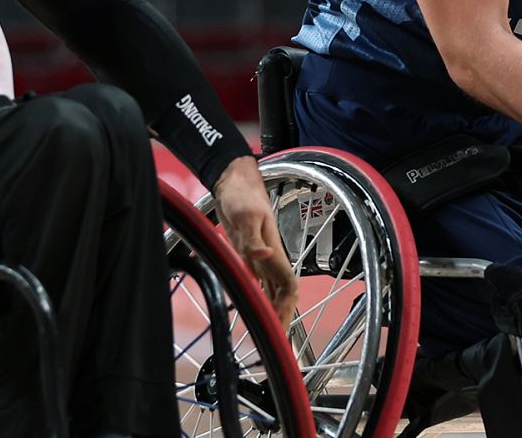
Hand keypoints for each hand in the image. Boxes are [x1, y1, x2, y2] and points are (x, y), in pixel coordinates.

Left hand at [212, 156, 298, 327]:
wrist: (232, 181)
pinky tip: (255, 307)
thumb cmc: (241, 194)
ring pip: (272, 290)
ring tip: (270, 331)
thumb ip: (253, 240)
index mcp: (274, 251)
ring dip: (273, 310)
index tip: (281, 326)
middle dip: (283, 316)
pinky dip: (260, 297)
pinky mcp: (248, 254)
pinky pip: (258, 282)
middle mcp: (270, 257)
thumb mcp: (245, 215)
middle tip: (276, 340)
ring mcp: (260, 257)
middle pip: (283, 293)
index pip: (288, 285)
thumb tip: (265, 257)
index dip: (287, 307)